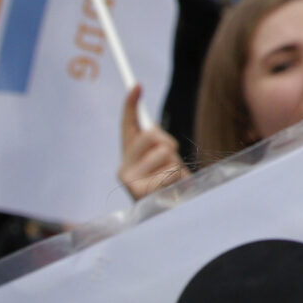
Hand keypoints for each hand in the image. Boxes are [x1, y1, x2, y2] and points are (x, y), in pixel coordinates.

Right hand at [118, 85, 185, 200]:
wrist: (171, 217)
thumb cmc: (170, 190)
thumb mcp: (163, 164)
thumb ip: (156, 144)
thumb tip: (152, 122)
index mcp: (128, 159)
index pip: (127, 125)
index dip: (130, 104)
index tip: (136, 85)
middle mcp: (123, 169)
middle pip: (151, 135)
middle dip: (168, 143)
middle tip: (172, 160)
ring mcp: (130, 181)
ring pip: (164, 151)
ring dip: (177, 165)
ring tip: (173, 181)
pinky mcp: (141, 191)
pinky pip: (170, 169)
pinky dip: (179, 178)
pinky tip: (173, 190)